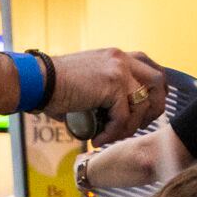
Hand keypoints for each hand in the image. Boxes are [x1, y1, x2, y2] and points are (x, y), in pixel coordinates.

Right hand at [48, 49, 165, 143]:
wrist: (38, 81)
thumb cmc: (55, 87)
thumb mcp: (88, 84)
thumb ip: (107, 94)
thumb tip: (116, 119)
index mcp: (117, 56)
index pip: (150, 67)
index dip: (155, 90)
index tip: (146, 109)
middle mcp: (121, 59)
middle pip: (158, 81)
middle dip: (154, 107)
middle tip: (139, 125)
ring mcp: (119, 70)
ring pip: (142, 104)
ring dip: (130, 126)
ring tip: (110, 136)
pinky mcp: (112, 84)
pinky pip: (123, 117)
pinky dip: (112, 133)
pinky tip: (97, 140)